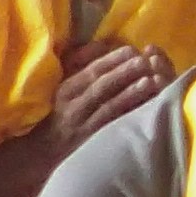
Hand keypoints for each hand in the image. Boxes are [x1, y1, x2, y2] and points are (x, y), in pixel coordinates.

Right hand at [51, 39, 174, 146]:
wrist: (44, 151)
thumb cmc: (58, 113)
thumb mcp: (64, 85)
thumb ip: (79, 63)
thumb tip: (103, 45)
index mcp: (67, 88)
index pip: (91, 71)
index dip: (112, 59)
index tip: (131, 49)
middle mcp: (74, 105)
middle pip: (101, 85)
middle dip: (124, 71)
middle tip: (145, 60)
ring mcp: (83, 125)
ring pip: (109, 105)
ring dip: (131, 91)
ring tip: (151, 80)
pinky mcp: (92, 141)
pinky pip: (112, 126)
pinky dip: (127, 115)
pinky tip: (144, 108)